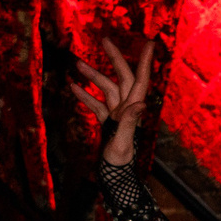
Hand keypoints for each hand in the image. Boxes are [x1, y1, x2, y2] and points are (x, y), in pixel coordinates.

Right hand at [73, 38, 155, 164]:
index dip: (144, 62)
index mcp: (133, 111)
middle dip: (114, 59)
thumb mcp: (122, 142)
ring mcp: (118, 116)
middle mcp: (127, 110)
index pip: (140, 81)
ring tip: (74, 64)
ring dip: (92, 76)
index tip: (148, 43)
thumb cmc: (119, 165)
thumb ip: (129, 122)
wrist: (114, 181)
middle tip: (104, 39)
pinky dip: (86, 95)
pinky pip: (97, 105)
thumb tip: (141, 103)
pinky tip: (72, 86)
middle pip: (123, 79)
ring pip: (106, 90)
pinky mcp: (108, 123)